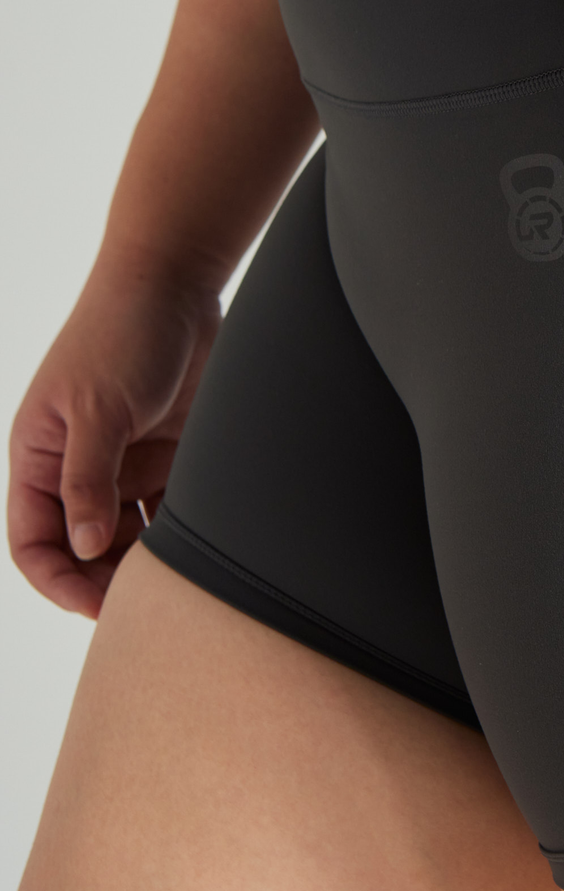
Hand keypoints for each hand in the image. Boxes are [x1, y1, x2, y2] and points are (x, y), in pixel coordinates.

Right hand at [8, 263, 221, 618]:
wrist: (176, 283)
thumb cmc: (121, 333)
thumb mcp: (97, 408)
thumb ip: (88, 480)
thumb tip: (85, 546)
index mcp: (39, 458)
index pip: (32, 540)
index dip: (57, 579)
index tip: (94, 607)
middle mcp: (78, 469)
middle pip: (82, 549)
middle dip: (105, 581)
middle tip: (145, 603)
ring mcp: (125, 464)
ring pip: (129, 538)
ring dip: (147, 562)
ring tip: (180, 576)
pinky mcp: (168, 456)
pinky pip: (169, 513)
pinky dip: (180, 535)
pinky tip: (203, 545)